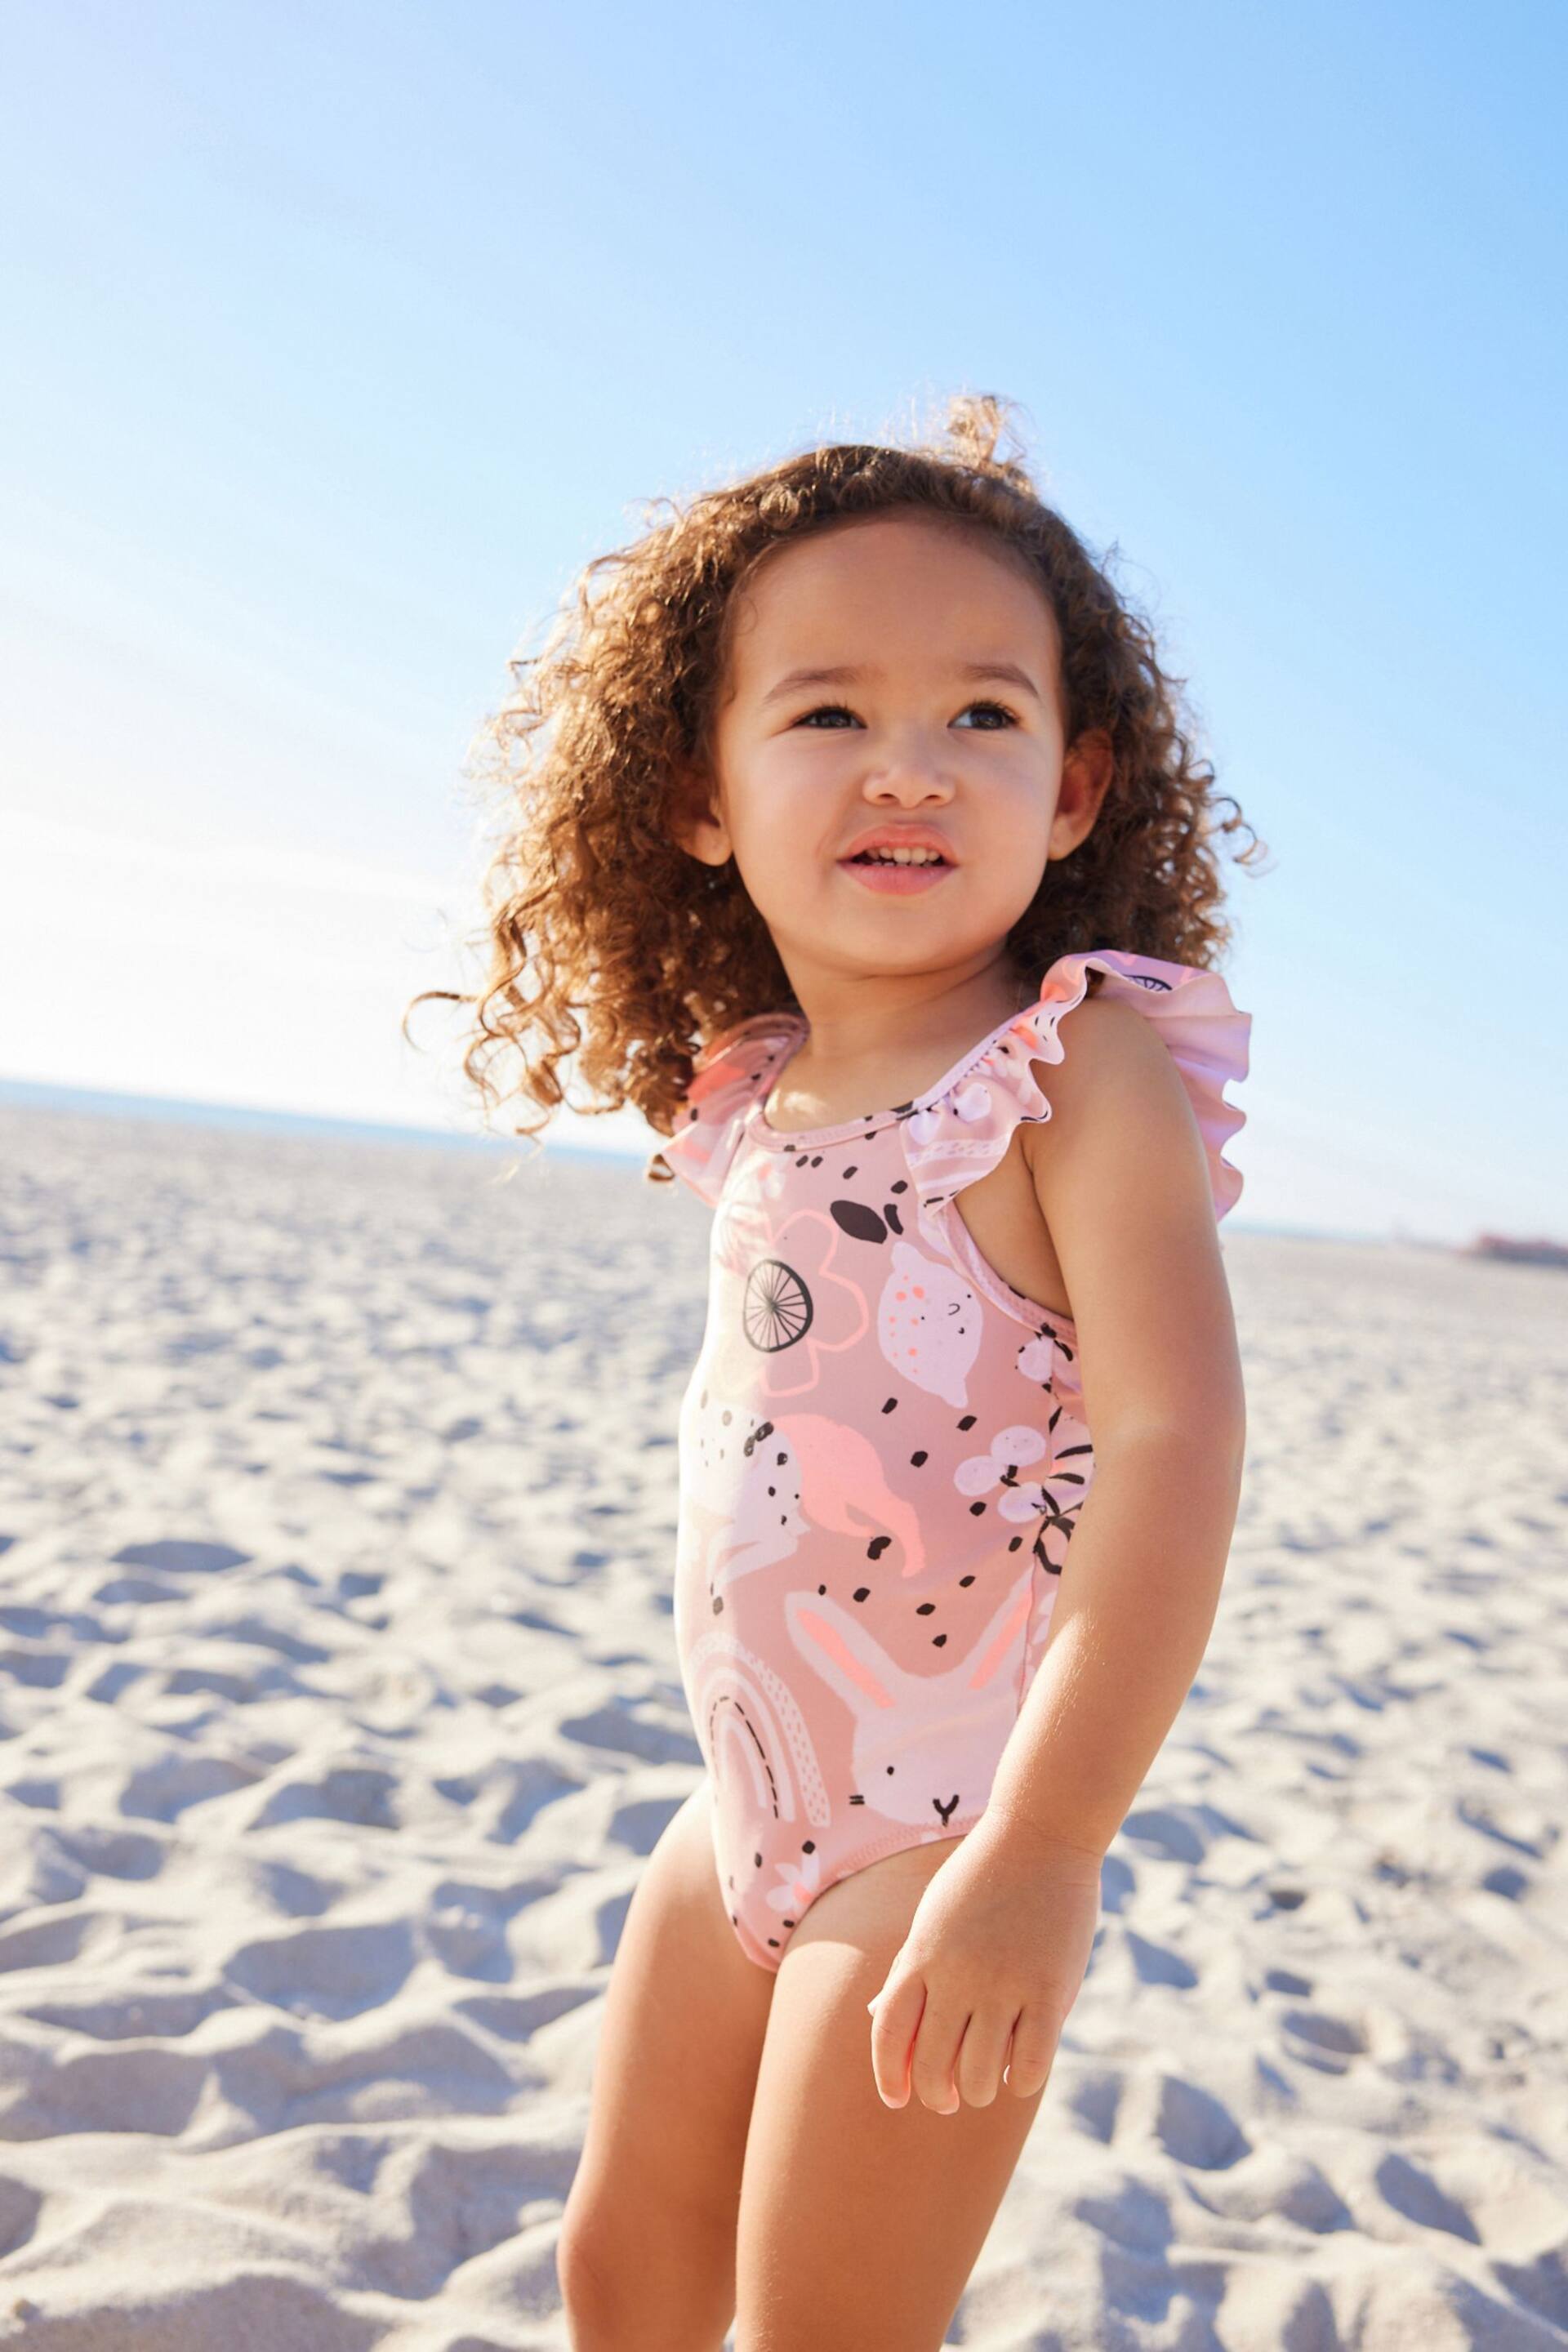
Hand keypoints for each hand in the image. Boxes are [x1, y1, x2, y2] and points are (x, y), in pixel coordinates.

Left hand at [865, 1821, 1102, 2112]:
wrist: (1041, 1832)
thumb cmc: (983, 1876)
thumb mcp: (933, 1917)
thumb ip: (911, 1967)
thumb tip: (879, 2016)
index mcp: (921, 1955)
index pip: (888, 2034)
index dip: (888, 2076)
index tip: (897, 2099)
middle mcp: (957, 1974)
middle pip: (932, 2065)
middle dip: (936, 2094)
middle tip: (947, 2099)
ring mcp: (1004, 1983)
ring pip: (979, 2076)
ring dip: (977, 2092)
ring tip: (983, 2085)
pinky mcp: (1050, 1990)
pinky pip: (1029, 2063)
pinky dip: (1019, 2082)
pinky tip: (1018, 2073)